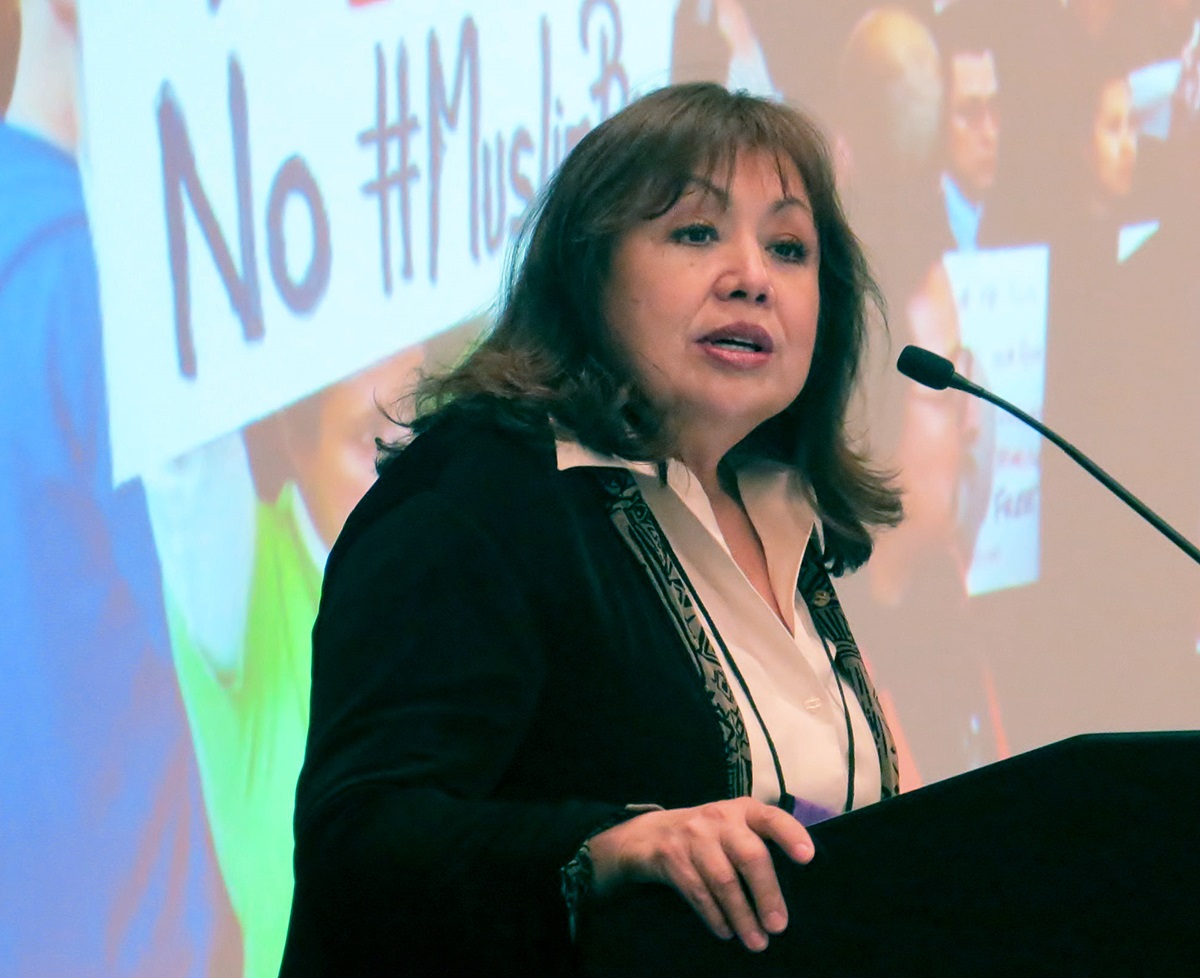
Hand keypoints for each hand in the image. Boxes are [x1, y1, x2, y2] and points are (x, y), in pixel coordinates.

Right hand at [586, 798, 813, 951]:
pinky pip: (698, 892)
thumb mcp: (732, 828)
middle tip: (778, 926)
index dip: (790, 835)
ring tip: (757, 941)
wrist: (648, 835)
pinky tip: (726, 931)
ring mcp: (693, 836)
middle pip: (749, 855)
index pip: (771, 818)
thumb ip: (758, 844)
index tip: (807, 858)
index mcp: (742, 811)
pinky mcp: (671, 857)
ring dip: (742, 916)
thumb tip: (795, 888)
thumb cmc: (706, 837)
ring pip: (724, 880)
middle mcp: (719, 818)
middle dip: (767, 893)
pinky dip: (715, 916)